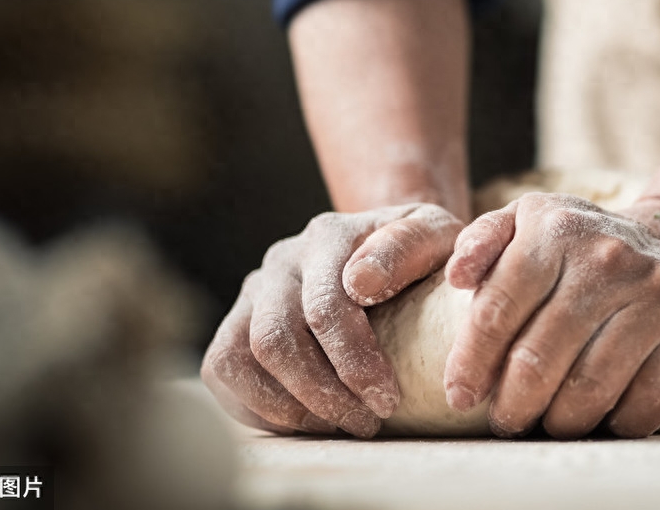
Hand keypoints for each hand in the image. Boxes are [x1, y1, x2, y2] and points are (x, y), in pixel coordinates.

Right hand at [201, 204, 462, 436]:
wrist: (390, 250)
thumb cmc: (420, 253)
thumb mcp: (436, 236)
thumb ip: (410, 246)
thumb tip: (361, 282)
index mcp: (329, 235)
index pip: (325, 307)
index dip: (354, 363)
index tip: (388, 400)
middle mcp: (283, 259)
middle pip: (276, 339)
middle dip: (322, 393)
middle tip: (366, 423)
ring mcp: (254, 289)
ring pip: (239, 357)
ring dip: (288, 405)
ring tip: (338, 424)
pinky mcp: (237, 320)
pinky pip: (223, 368)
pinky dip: (257, 406)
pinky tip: (306, 420)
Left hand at [442, 193, 659, 438]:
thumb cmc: (583, 245)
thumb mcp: (528, 220)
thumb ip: (481, 240)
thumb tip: (455, 278)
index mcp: (556, 229)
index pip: (498, 309)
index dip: (471, 362)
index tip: (460, 396)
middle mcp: (609, 257)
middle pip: (540, 357)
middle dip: (513, 404)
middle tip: (505, 420)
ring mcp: (659, 292)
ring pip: (591, 388)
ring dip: (560, 421)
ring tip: (549, 423)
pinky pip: (646, 402)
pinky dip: (616, 423)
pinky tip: (602, 418)